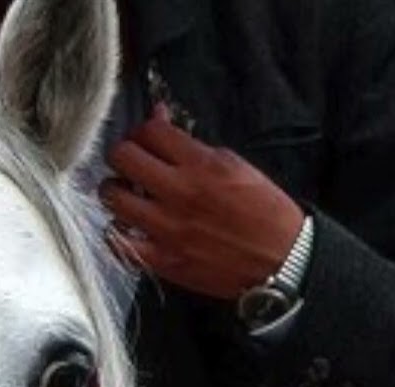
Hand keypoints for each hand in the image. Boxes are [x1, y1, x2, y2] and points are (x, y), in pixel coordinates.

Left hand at [99, 106, 304, 299]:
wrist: (282, 260)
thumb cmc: (264, 210)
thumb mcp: (235, 165)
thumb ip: (193, 145)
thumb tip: (159, 118)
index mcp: (202, 164)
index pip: (150, 131)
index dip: (143, 131)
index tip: (147, 140)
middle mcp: (180, 192)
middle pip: (122, 157)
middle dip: (123, 154)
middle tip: (131, 164)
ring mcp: (167, 228)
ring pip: (112, 197)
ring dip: (115, 191)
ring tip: (126, 194)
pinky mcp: (163, 260)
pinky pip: (117, 243)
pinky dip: (117, 234)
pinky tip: (128, 229)